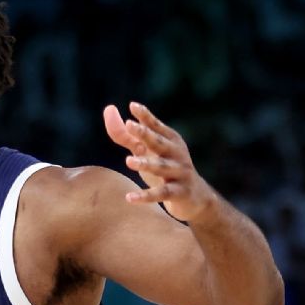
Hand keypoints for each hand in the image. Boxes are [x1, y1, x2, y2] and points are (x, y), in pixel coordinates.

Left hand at [102, 102, 217, 221]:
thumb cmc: (166, 170)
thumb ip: (127, 135)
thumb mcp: (147, 152)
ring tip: (128, 160)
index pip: (156, 126)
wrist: (195, 198)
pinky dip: (146, 196)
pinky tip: (129, 198)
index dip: (145, 116)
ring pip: (161, 167)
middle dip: (145, 133)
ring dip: (146, 163)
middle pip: (159, 142)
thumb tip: (109, 110)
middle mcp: (176, 153)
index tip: (132, 106)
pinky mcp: (179, 192)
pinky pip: (161, 193)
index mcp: (170, 140)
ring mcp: (180, 172)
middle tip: (129, 125)